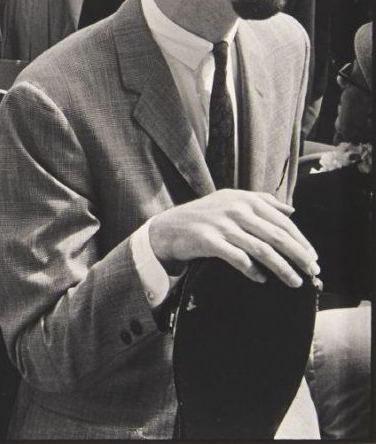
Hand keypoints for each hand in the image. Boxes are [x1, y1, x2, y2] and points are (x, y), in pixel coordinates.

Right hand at [148, 190, 319, 287]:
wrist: (168, 228)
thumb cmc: (204, 216)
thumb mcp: (230, 200)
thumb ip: (261, 202)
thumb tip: (291, 210)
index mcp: (244, 199)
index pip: (281, 221)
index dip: (301, 240)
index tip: (313, 257)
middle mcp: (235, 209)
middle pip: (275, 235)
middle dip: (298, 255)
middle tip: (313, 272)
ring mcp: (221, 224)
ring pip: (260, 249)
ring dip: (281, 268)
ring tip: (294, 281)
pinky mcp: (208, 240)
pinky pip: (237, 258)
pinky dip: (252, 270)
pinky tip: (261, 279)